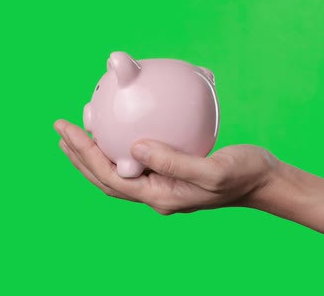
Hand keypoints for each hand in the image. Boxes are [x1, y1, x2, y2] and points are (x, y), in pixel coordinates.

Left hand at [54, 119, 278, 214]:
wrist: (262, 181)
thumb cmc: (243, 174)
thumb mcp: (212, 170)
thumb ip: (173, 161)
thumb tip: (134, 147)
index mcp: (159, 196)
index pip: (110, 177)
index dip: (84, 155)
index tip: (67, 130)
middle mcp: (154, 193)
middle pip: (105, 176)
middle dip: (79, 154)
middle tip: (60, 129)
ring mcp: (160, 184)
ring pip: (117, 170)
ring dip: (94, 152)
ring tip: (77, 131)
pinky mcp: (169, 172)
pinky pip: (136, 159)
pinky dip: (119, 144)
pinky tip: (118, 127)